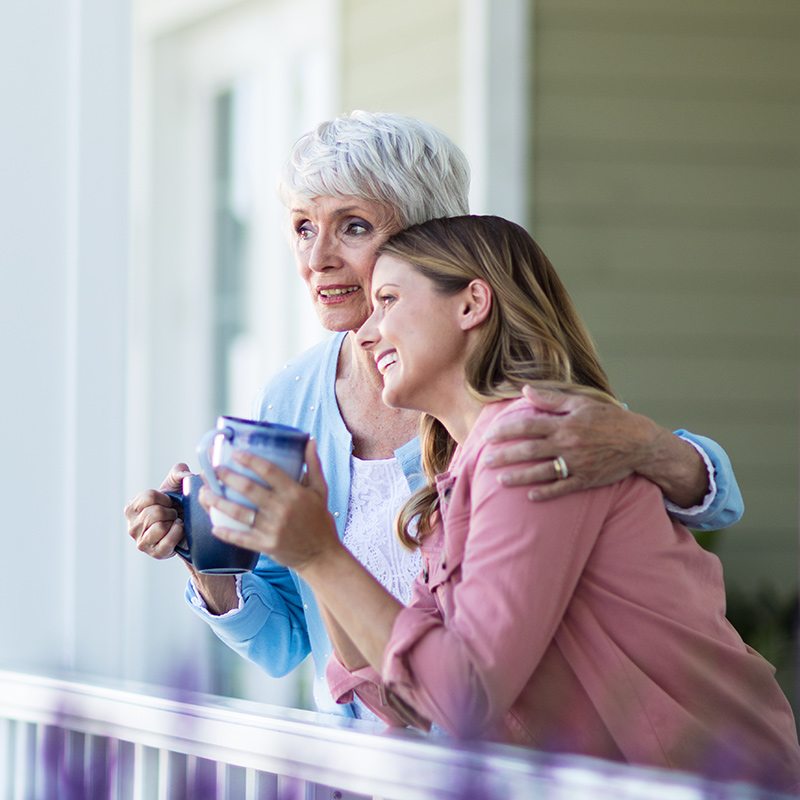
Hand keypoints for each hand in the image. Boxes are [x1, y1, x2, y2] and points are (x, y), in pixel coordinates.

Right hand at [124, 462, 191, 558]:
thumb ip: (179, 471)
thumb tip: (186, 474)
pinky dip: (177, 533)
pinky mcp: (154, 553)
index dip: (164, 498)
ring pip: (159, 527)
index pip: (147, 497)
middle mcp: (132, 526)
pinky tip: (179, 529)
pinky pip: (167, 541)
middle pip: (154, 513)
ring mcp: (141, 541)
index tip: (168, 501)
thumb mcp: (176, 484)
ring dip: (172, 522)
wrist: (189, 525)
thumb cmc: (178, 504)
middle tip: (173, 514)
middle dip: (170, 511)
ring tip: (174, 522)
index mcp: (132, 508)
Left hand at [204, 440, 339, 571]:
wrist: (322, 555)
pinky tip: (214, 526)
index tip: (234, 453)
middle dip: (227, 477)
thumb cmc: (320, 520)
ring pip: (239, 512)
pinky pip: (242, 538)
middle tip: (214, 470)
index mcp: (295, 493)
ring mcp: (272, 528)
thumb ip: (313, 465)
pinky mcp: (266, 545)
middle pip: (248, 489)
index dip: (250, 460)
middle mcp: (282, 509)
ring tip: (205, 493)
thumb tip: (309, 441)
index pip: (269, 470)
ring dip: (218, 502)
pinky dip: (227, 533)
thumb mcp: (320, 491)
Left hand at [483, 386, 662, 500]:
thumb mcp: (582, 403)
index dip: (506, 431)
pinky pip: (562, 488)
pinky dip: (546, 493)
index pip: (528, 427)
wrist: (639, 442)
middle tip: (486, 460)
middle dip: (505, 456)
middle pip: (529, 451)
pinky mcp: (586, 480)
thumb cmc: (609, 419)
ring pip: (541, 472)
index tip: (489, 435)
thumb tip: (525, 390)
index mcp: (565, 424)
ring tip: (500, 480)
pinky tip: (530, 497)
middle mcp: (567, 444)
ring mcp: (576, 464)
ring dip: (519, 477)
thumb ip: (552, 398)